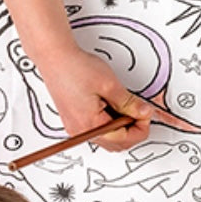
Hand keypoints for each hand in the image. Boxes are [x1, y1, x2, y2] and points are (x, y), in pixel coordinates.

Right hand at [37, 44, 154, 150]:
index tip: (146, 113)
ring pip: (109, 139)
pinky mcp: (75, 121)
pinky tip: (113, 107)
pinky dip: (111, 123)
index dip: (141, 127)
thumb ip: (129, 103)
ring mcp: (76, 127)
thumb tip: (144, 113)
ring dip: (122, 127)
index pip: (124, 139)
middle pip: (117, 143)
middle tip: (139, 111)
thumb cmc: (76, 68)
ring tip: (125, 106)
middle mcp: (80, 131)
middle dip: (133, 130)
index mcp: (90, 125)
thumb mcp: (110, 85)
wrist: (54, 58)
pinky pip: (98, 130)